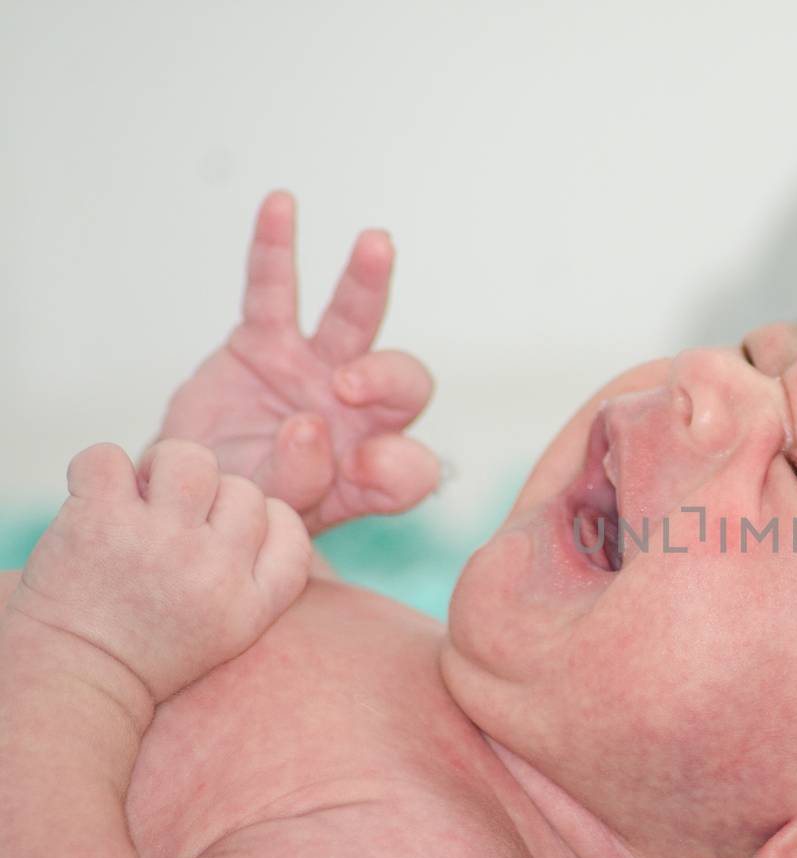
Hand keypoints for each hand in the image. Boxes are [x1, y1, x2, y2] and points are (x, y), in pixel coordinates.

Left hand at [7, 441, 311, 702]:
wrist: (69, 678)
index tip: (224, 536)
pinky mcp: (102, 521)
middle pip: (242, 490)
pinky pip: (108, 457)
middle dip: (208, 497)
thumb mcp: (230, 631)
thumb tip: (243, 499)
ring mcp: (159, 543)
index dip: (262, 519)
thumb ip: (255, 575)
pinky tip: (94, 498)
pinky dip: (97, 468)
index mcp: (251, 604)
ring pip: (188, 458)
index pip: (289, 530)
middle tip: (171, 525)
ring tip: (138, 498)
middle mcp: (213, 571)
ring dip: (161, 467)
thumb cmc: (146, 651)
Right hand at [155, 191, 438, 534]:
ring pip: (355, 324)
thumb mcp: (270, 516)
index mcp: (369, 473)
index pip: (411, 468)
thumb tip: (311, 427)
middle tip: (346, 385)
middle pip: (402, 386)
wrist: (189, 490)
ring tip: (376, 246)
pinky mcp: (267, 341)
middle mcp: (357, 418)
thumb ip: (300, 484)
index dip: (397, 466)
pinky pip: (275, 291)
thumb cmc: (243, 508)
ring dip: (368, 284)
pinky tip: (281, 205)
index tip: (361, 468)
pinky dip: (275, 250)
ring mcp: (315, 371)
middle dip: (385, 378)